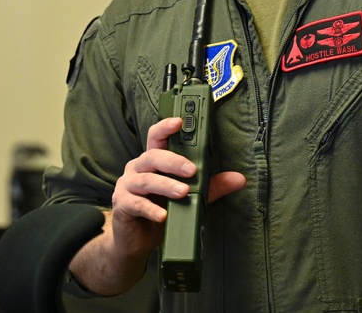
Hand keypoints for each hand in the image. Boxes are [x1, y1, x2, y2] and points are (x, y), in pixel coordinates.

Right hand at [91, 117, 245, 289]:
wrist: (137, 240)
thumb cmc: (162, 210)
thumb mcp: (189, 196)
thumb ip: (210, 186)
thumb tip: (238, 179)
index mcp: (153, 160)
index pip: (157, 137)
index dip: (166, 127)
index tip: (179, 121)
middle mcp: (138, 168)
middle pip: (153, 156)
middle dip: (173, 161)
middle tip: (191, 170)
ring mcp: (127, 186)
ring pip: (146, 180)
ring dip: (166, 185)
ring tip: (183, 192)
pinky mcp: (122, 205)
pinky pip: (136, 204)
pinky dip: (151, 209)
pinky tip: (163, 216)